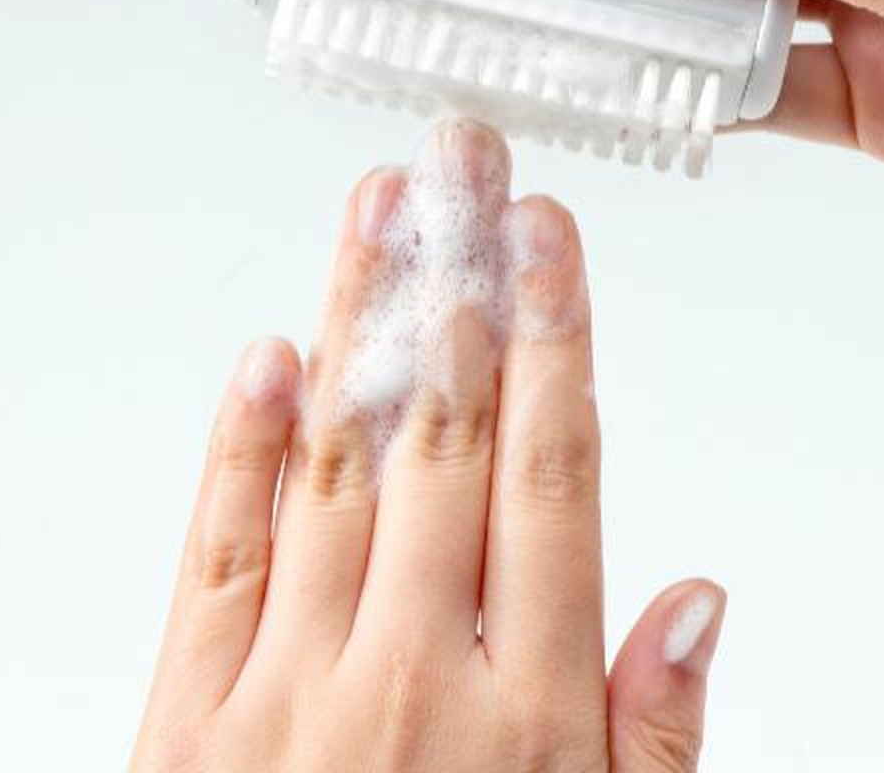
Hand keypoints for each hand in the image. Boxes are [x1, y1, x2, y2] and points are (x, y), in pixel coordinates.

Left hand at [132, 122, 724, 771]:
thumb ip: (652, 740)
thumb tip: (696, 596)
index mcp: (524, 712)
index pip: (552, 473)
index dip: (555, 335)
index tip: (545, 234)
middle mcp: (407, 674)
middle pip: (444, 431)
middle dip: (458, 279)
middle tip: (459, 168)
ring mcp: (285, 685)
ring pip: (334, 458)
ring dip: (360, 320)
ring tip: (378, 211)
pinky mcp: (186, 710)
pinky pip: (215, 552)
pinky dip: (239, 446)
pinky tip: (266, 354)